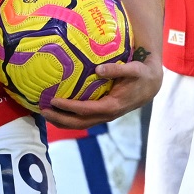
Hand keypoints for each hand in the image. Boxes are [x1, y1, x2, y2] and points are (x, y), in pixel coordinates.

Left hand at [42, 55, 161, 129]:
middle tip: (42, 110)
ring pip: (80, 123)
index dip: (68, 107)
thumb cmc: (141, 75)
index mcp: (112, 105)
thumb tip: (98, 69)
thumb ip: (117, 69)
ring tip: (45, 112)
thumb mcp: (133, 70)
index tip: (53, 100)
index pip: (85, 109)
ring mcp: (104, 115)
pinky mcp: (102, 112)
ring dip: (62, 120)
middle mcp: (107, 114)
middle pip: (79, 122)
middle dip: (60, 118)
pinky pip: (83, 118)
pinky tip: (58, 110)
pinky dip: (69, 116)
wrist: (151, 85)